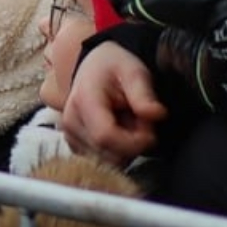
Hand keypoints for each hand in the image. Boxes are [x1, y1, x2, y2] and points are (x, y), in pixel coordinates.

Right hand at [61, 41, 166, 165]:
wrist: (94, 66)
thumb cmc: (114, 67)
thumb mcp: (134, 72)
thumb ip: (144, 94)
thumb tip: (157, 115)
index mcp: (84, 100)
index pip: (106, 137)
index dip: (134, 142)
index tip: (151, 133)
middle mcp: (71, 121)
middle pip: (108, 153)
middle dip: (133, 145)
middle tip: (142, 123)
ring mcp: (70, 135)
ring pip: (106, 160)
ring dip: (125, 149)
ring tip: (129, 124)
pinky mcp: (74, 144)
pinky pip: (101, 160)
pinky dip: (115, 151)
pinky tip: (118, 131)